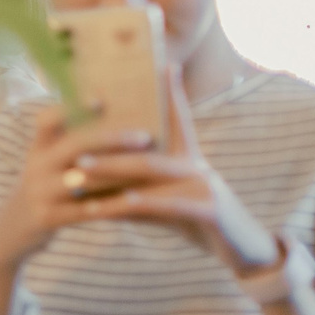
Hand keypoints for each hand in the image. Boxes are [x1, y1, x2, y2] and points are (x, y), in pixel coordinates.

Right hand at [0, 106, 159, 275]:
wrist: (13, 227)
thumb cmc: (44, 185)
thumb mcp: (47, 160)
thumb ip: (71, 141)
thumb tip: (111, 111)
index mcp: (38, 148)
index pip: (47, 120)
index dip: (70, 108)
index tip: (99, 98)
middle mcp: (36, 166)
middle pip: (73, 146)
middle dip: (111, 139)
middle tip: (144, 136)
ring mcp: (39, 192)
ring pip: (82, 179)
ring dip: (118, 172)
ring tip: (147, 167)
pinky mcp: (46, 218)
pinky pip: (83, 211)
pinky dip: (109, 206)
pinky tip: (133, 201)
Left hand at [58, 69, 278, 273]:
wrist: (241, 250)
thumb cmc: (197, 222)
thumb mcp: (165, 203)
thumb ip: (135, 190)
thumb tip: (94, 184)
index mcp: (189, 159)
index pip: (176, 120)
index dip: (171, 93)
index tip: (162, 65)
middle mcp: (197, 166)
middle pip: (146, 152)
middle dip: (106, 151)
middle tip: (72, 153)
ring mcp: (206, 186)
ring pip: (152, 174)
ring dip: (112, 174)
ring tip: (78, 177)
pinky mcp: (210, 210)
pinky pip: (168, 205)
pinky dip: (140, 203)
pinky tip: (115, 204)